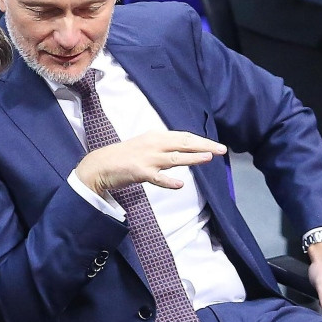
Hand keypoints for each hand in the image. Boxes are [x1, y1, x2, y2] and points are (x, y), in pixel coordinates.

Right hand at [75, 130, 224, 195]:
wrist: (100, 165)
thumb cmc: (123, 157)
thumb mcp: (145, 145)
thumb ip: (163, 147)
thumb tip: (181, 150)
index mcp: (155, 136)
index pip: (183, 137)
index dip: (201, 141)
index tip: (215, 146)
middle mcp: (154, 145)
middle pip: (184, 144)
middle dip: (204, 146)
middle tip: (221, 150)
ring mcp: (147, 159)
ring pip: (174, 158)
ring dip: (192, 158)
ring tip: (208, 158)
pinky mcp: (140, 172)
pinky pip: (157, 178)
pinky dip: (168, 182)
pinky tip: (180, 185)